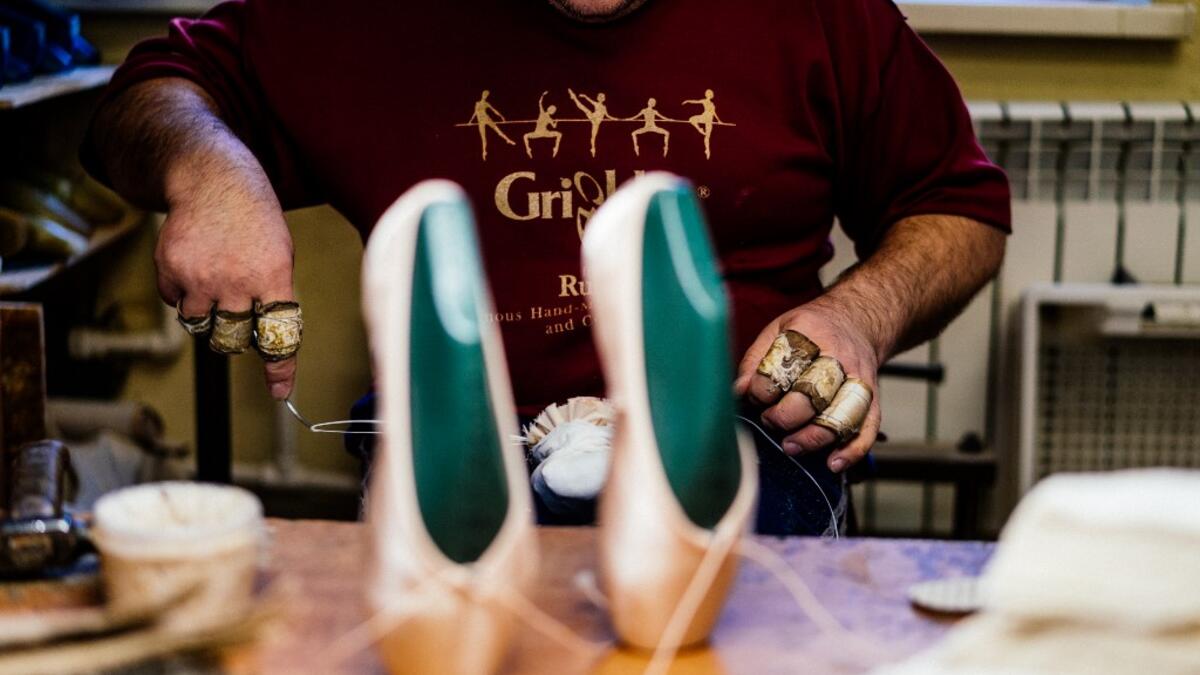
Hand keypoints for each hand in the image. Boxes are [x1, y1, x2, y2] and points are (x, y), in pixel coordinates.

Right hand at [156, 158, 297, 398]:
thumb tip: (270, 342)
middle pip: (233, 340)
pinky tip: (195, 267)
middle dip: (236, 337)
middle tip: (237, 312)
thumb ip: (274, 295)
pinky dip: (184, 294)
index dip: (280, 367)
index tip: (280, 391)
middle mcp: (235, 280)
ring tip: (216, 284)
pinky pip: (175, 304)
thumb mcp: (280, 253)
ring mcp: (199, 276)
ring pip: (201, 326)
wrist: (212, 181)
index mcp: (273, 276)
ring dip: (208, 317)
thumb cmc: (254, 222)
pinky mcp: (170, 269)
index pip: (279, 333)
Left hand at [734, 296, 883, 472]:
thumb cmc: (813, 329)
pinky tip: (833, 464)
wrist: (858, 323)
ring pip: (840, 416)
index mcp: (812, 334)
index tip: (753, 395)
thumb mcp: (779, 328)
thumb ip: (756, 358)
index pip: (784, 366)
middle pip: (814, 395)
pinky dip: (852, 450)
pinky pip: (867, 429)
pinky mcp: (872, 400)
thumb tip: (738, 390)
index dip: (762, 388)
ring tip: (790, 446)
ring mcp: (860, 380)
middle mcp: (840, 357)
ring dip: (813, 437)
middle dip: (785, 415)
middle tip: (770, 420)